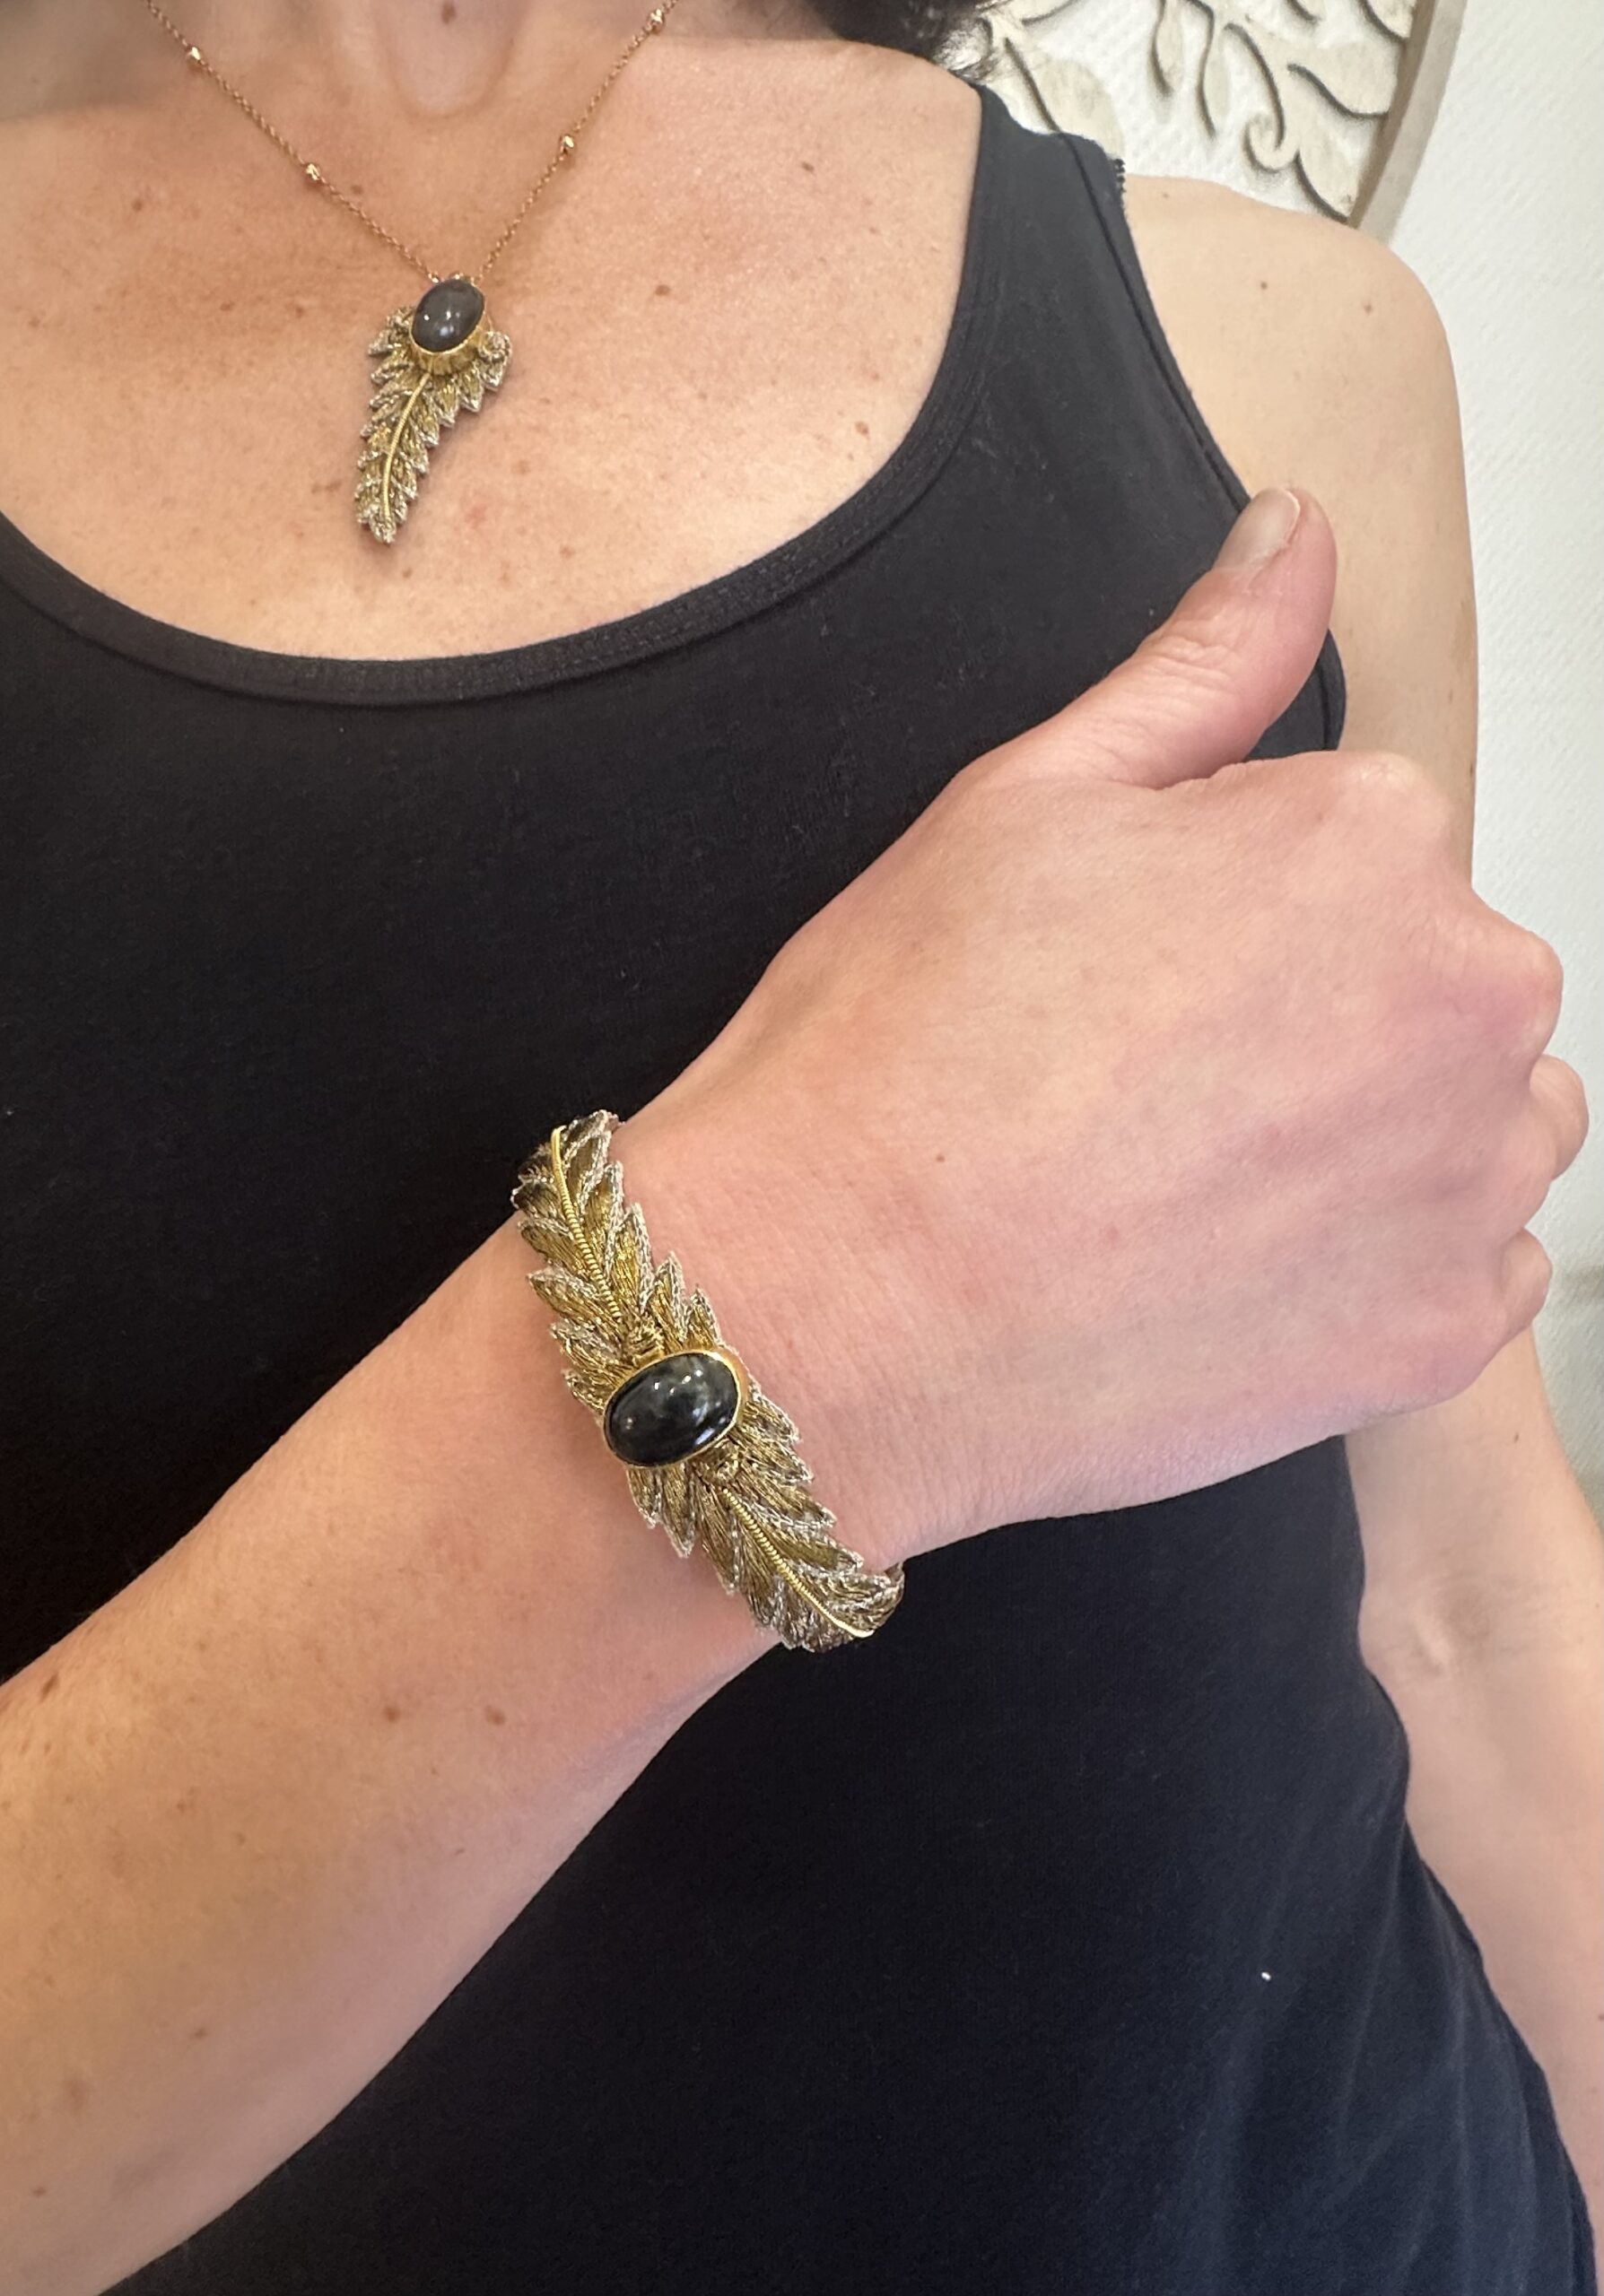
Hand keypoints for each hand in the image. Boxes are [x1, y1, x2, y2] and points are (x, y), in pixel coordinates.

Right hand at [615, 487, 1587, 1567]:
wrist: (831, 1310)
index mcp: (1371, 836)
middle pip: (1429, 976)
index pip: (1358, 842)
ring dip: (1378, 1135)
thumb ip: (1204, 661)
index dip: (1227, 911)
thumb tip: (1298, 531)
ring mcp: (1467, 1176)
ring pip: (1475, 1118)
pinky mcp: (1442, 1331)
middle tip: (1142, 1091)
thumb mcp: (1026, 798)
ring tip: (1200, 1183)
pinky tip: (1241, 1271)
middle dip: (1323, 1017)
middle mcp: (1466, 994)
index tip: (1125, 981)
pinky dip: (1382, 1268)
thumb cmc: (898, 1058)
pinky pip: (1469, 1268)